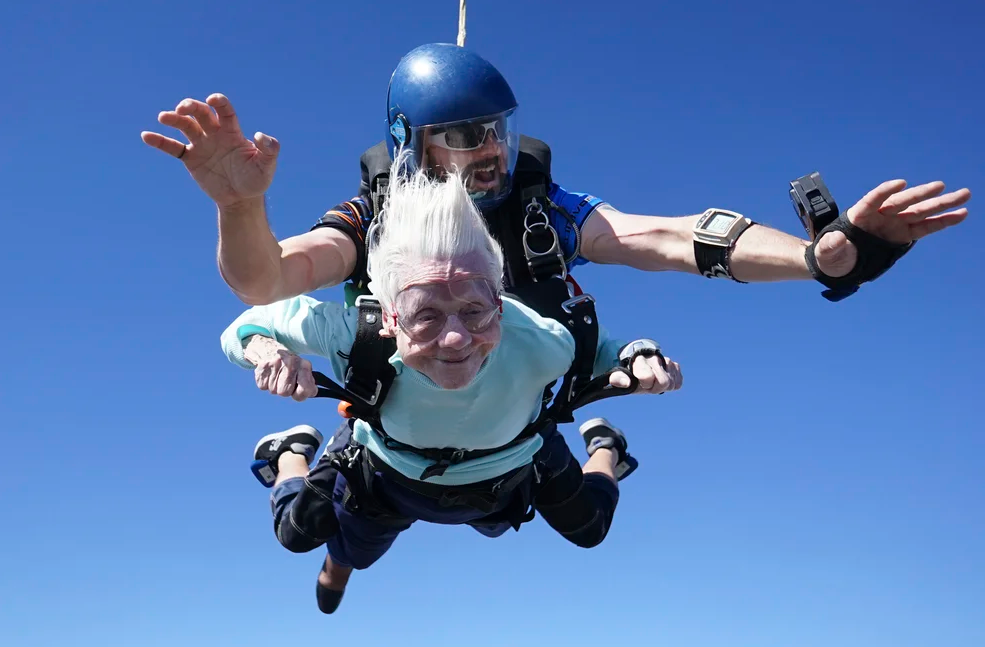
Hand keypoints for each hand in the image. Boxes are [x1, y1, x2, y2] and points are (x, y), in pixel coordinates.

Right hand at [140, 93, 279, 206]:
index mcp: (232, 132)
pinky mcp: (190, 158)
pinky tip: (146, 136)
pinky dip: (160, 141)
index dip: (219, 103)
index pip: (224, 111)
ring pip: (185, 126)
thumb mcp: (266, 166)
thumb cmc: (256, 180)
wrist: (241, 199)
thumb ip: (269, 150)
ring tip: (164, 117)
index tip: (212, 99)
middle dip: (191, 107)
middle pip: (201, 113)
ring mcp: (201, 145)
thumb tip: (261, 136)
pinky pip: (173, 147)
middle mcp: (215, 134)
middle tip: (182, 109)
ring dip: (174, 119)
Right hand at [243, 336, 316, 401]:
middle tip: (286, 380)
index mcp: (304, 365)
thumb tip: (311, 392)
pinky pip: (263, 386)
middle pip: (284, 392)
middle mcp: (290, 363)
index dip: (301, 394)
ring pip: (273, 390)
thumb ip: (309, 384)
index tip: (298, 390)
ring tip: (278, 375)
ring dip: (275, 386)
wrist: (273, 350)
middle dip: (285, 390)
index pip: (305, 389)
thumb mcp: (304, 371)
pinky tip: (270, 374)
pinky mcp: (262, 367)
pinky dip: (266, 383)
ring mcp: (275, 364)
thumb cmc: (292, 366)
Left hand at [609, 354, 682, 393]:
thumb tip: (627, 383)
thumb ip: (618, 379)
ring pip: (672, 382)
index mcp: (640, 360)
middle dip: (656, 387)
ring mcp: (666, 361)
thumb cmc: (629, 372)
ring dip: (663, 386)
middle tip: (648, 384)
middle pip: (664, 382)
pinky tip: (662, 379)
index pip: (649, 376)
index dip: (646, 384)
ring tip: (654, 381)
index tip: (641, 382)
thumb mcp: (619, 376)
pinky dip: (671, 384)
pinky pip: (679, 382)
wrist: (638, 362)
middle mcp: (655, 358)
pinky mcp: (675, 365)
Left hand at [814, 180, 970, 276]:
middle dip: (921, 194)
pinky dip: (942, 221)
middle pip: (902, 202)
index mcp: (859, 214)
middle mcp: (880, 215)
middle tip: (940, 185)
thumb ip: (831, 245)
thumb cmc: (830, 253)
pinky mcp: (903, 234)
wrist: (838, 262)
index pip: (873, 199)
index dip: (885, 191)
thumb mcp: (827, 251)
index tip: (900, 183)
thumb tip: (836, 240)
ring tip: (964, 195)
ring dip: (941, 204)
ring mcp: (894, 223)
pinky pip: (925, 227)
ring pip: (920, 211)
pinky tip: (960, 214)